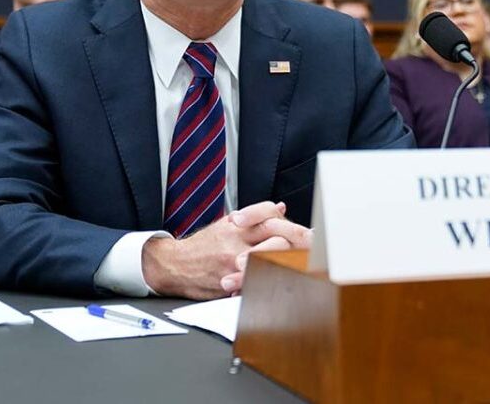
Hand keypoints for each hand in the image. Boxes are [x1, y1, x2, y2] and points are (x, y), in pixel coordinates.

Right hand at [142, 201, 307, 299]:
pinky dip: (270, 278)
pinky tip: (283, 278)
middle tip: (315, 243)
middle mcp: (236, 240)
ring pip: (269, 256)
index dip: (287, 218)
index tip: (305, 229)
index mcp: (237, 225)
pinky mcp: (229, 281)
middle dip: (298, 238)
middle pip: (275, 234)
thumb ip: (254, 217)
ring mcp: (233, 261)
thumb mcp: (225, 225)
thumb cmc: (202, 246)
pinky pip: (255, 280)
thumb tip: (280, 208)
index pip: (268, 213)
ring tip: (304, 261)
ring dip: (289, 258)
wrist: (174, 265)